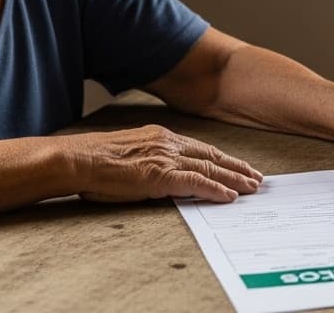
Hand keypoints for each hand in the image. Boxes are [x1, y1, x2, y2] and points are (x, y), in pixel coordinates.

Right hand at [65, 125, 262, 203]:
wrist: (76, 159)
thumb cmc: (94, 161)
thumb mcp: (129, 154)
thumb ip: (150, 160)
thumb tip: (162, 174)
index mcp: (160, 136)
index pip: (200, 148)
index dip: (223, 158)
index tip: (239, 166)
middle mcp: (167, 143)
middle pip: (211, 156)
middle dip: (237, 168)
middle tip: (256, 178)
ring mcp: (165, 158)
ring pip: (209, 168)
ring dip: (234, 179)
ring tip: (251, 188)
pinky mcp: (159, 175)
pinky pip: (195, 182)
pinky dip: (215, 189)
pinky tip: (230, 197)